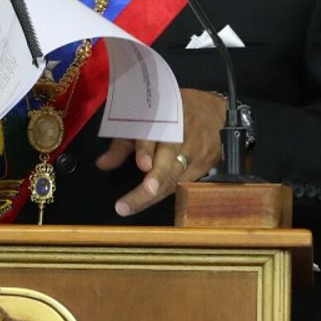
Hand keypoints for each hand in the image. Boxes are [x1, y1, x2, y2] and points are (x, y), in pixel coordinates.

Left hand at [96, 89, 226, 217]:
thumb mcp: (149, 119)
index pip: (155, 135)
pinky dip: (166, 192)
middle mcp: (183, 138)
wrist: (220, 113)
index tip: (142, 165)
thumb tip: (101, 164)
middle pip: (166, 165)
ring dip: (152, 196)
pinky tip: (149, 202)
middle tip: (127, 204)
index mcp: (168, 119)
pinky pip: (183, 184)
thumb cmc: (178, 112)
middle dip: (149, 186)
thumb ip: (125, 142)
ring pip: (174, 179)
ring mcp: (196, 155)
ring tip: (130, 207)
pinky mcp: (205, 168)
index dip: (148, 149)